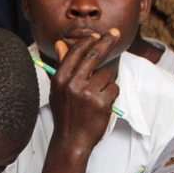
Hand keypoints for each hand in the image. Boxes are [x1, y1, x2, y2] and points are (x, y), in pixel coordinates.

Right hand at [48, 30, 121, 151]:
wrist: (71, 140)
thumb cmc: (66, 114)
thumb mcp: (59, 89)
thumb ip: (62, 66)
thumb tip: (61, 43)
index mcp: (60, 79)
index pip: (76, 52)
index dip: (88, 41)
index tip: (97, 35)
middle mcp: (72, 84)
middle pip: (93, 55)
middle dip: (106, 41)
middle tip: (115, 33)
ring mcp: (87, 93)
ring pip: (106, 75)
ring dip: (105, 83)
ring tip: (96, 97)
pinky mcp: (101, 103)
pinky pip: (113, 88)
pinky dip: (111, 95)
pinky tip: (101, 105)